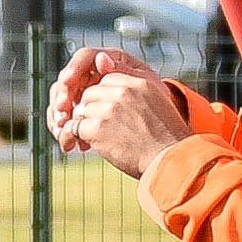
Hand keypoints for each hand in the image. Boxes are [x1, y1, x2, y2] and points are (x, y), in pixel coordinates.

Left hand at [54, 46, 190, 172]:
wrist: (172, 161)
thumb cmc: (166, 138)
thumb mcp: (156, 104)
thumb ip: (133, 93)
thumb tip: (107, 88)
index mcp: (139, 82)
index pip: (106, 80)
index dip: (100, 97)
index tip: (100, 111)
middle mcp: (124, 91)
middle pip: (90, 94)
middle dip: (88, 110)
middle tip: (88, 126)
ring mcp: (110, 108)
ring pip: (80, 111)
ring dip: (79, 124)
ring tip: (81, 139)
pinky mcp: (98, 128)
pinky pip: (73, 127)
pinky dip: (69, 137)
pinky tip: (72, 145)